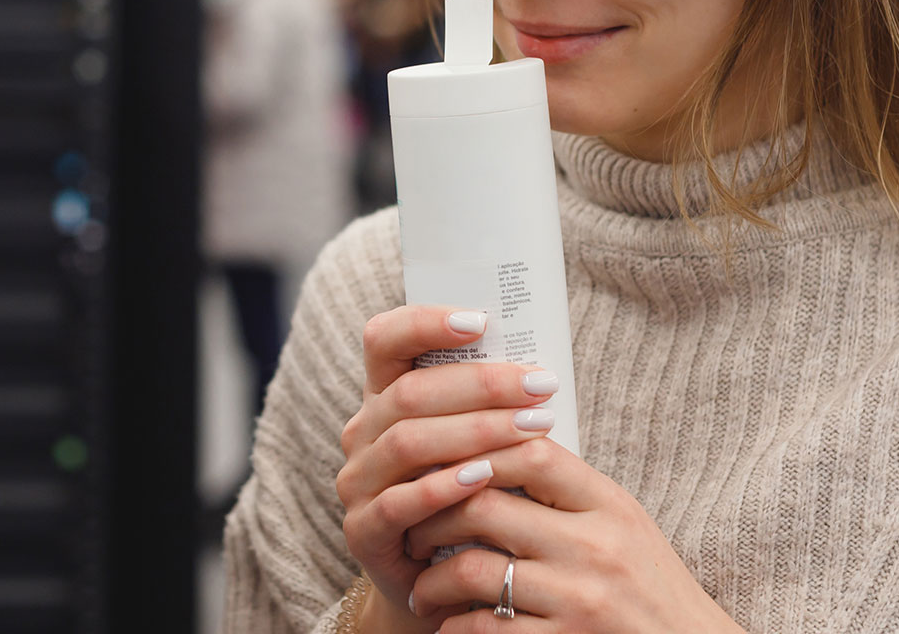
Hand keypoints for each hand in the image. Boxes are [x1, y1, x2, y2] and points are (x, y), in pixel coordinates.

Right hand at [335, 305, 560, 629]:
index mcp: (383, 395)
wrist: (442, 578)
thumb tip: (541, 361)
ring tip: (531, 428)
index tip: (481, 320)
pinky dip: (443, 487)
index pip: (385, 338)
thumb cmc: (473, 493)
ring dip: (475, 432)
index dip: (426, 322)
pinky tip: (485, 478)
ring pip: (406, 442)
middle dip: (481, 385)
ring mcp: (357, 481)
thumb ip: (486, 403)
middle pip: (410, 392)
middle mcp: (363, 431)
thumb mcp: (474, 440)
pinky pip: (399, 502)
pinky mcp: (363, 532)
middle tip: (541, 384)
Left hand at [405, 438, 746, 632]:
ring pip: (474, 570)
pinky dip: (455, 627)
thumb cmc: (649, 588)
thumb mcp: (622, 527)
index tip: (441, 465)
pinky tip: (447, 626)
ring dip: (433, 579)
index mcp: (607, 504)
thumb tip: (492, 447)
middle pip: (486, 505)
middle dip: (434, 515)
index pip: (529, 452)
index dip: (473, 450)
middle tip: (413, 528)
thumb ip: (567, 493)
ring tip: (422, 586)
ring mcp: (581, 599)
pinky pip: (487, 629)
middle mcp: (595, 546)